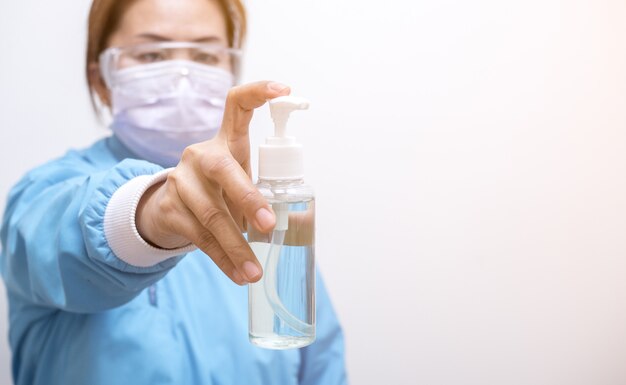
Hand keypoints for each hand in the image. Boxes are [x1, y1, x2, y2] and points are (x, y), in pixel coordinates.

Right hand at [136, 81, 290, 284]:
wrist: (168, 207)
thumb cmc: (218, 190)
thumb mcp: (238, 181)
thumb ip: (262, 190)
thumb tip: (299, 220)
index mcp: (225, 142)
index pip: (237, 104)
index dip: (259, 92)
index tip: (286, 90)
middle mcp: (201, 155)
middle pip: (225, 171)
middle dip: (248, 199)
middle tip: (269, 227)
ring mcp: (181, 181)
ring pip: (212, 215)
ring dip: (237, 247)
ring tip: (255, 271)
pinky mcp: (170, 209)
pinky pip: (200, 239)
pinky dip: (223, 259)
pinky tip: (238, 275)